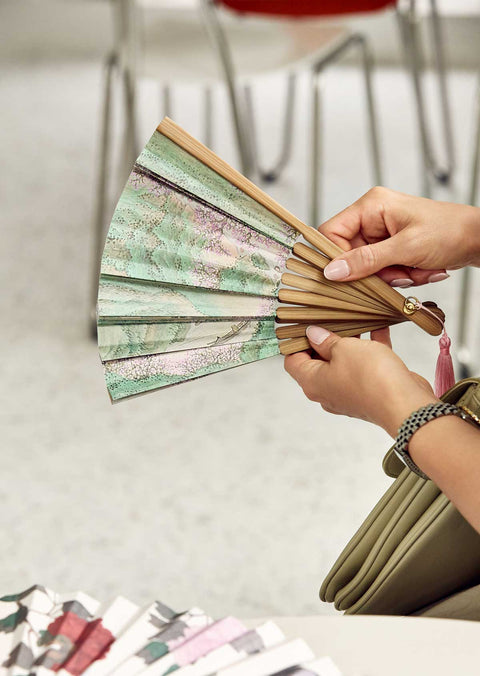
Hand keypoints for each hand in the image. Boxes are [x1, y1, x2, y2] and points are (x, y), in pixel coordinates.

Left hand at [284, 326, 438, 436]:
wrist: (407, 405)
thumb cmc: (371, 378)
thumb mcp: (344, 349)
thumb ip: (327, 340)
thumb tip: (313, 335)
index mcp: (313, 382)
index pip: (293, 362)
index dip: (296, 342)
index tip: (304, 324)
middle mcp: (328, 390)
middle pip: (318, 361)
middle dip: (325, 338)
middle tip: (330, 317)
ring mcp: (349, 392)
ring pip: (344, 362)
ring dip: (349, 341)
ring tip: (354, 319)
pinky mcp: (370, 390)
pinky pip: (366, 365)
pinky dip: (370, 348)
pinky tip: (378, 326)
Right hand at [319, 187, 479, 286]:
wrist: (478, 239)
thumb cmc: (449, 231)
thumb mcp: (406, 247)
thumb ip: (366, 260)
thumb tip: (332, 271)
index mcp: (370, 206)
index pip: (331, 233)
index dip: (335, 258)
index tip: (348, 277)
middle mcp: (372, 218)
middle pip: (349, 255)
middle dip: (374, 272)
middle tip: (397, 274)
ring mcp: (382, 234)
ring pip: (367, 268)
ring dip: (391, 276)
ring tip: (414, 270)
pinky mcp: (391, 248)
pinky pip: (382, 271)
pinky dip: (400, 276)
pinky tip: (419, 270)